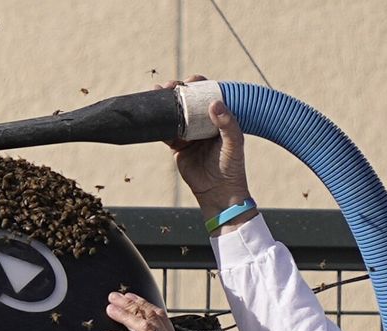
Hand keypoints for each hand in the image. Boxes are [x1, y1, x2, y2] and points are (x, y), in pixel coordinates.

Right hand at [154, 75, 251, 213]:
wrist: (218, 192)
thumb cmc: (231, 167)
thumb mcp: (234, 143)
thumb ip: (227, 123)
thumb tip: (215, 103)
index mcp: (218, 118)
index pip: (208, 95)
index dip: (199, 85)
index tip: (190, 82)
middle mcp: (203, 123)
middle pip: (188, 101)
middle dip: (178, 90)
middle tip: (171, 86)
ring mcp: (189, 134)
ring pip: (175, 113)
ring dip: (165, 102)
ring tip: (157, 92)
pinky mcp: (177, 146)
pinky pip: (165, 131)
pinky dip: (158, 122)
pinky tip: (152, 112)